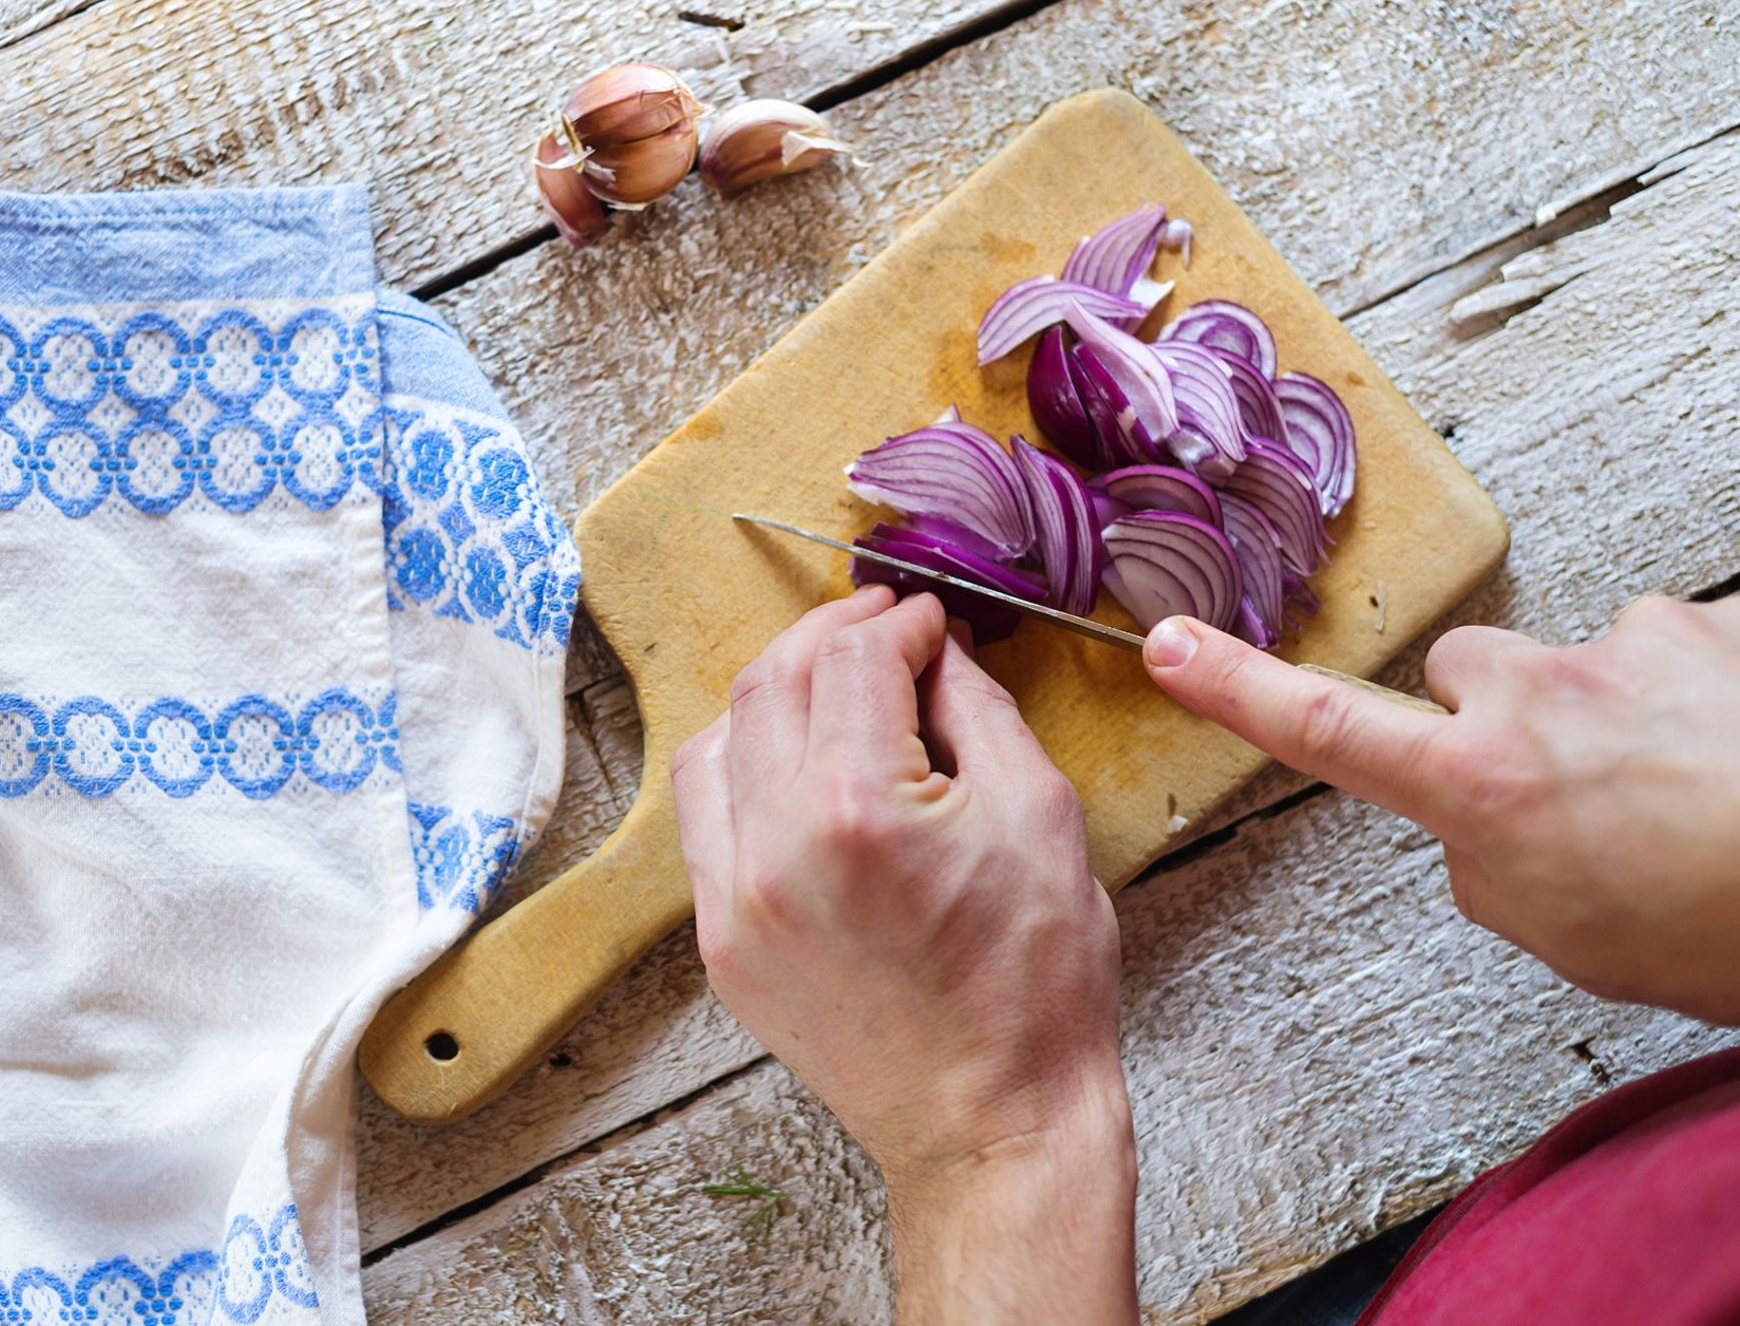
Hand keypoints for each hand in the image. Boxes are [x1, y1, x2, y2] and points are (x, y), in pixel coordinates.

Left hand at [674, 586, 1136, 1323]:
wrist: (992, 1121)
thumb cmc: (1035, 984)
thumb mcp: (1037, 813)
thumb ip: (977, 707)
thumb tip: (936, 648)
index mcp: (859, 810)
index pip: (855, 660)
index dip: (898, 621)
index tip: (929, 617)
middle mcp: (774, 847)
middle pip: (775, 683)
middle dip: (832, 637)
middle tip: (884, 626)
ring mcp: (732, 899)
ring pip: (719, 738)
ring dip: (775, 691)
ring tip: (833, 683)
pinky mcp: (720, 941)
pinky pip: (703, 816)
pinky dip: (740, 763)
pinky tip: (787, 757)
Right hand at [1143, 594, 1739, 1023]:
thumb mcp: (1579, 943)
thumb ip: (1492, 872)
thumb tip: (1479, 830)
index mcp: (1483, 786)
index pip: (1324, 729)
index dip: (1236, 690)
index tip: (1174, 650)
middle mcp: (1539, 693)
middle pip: (1469, 677)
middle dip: (1504, 722)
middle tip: (1582, 796)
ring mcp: (1632, 642)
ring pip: (1584, 669)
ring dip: (1620, 720)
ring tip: (1700, 800)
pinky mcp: (1715, 619)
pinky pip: (1678, 651)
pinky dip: (1704, 701)